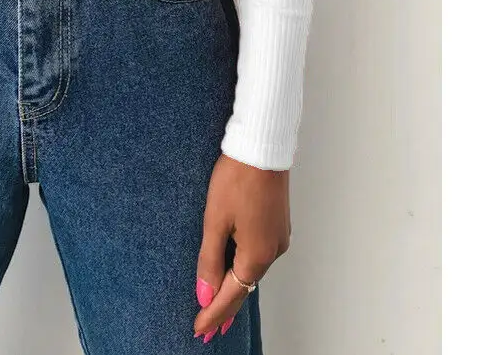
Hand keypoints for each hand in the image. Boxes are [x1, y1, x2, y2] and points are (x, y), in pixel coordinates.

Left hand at [193, 153, 290, 341]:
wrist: (262, 147)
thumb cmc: (237, 178)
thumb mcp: (215, 221)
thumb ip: (210, 260)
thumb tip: (206, 294)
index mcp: (257, 255)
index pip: (231, 295)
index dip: (213, 313)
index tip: (199, 330)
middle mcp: (273, 251)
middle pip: (244, 286)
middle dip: (225, 308)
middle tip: (209, 330)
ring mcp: (278, 237)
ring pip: (252, 270)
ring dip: (235, 288)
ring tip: (219, 307)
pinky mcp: (277, 223)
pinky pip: (258, 254)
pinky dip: (244, 268)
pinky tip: (236, 272)